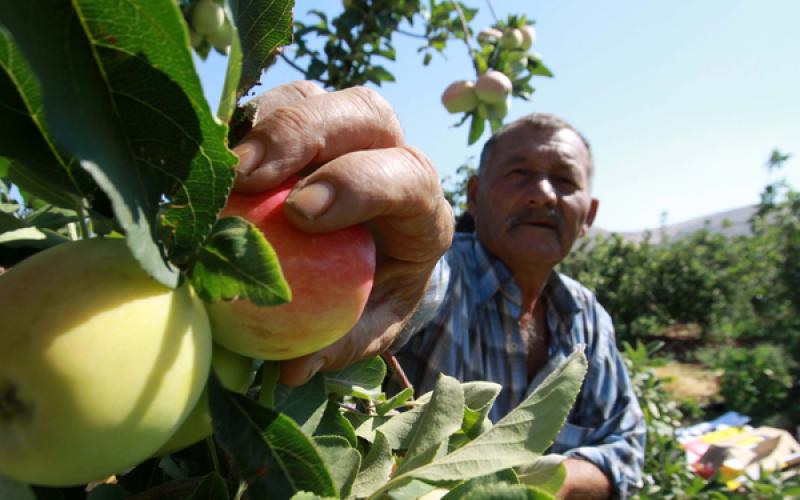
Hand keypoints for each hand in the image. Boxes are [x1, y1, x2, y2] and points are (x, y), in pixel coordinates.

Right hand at [232, 81, 453, 385]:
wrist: (382, 253)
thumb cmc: (378, 290)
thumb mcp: (372, 324)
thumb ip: (341, 344)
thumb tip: (291, 372)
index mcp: (422, 207)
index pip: (407, 177)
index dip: (356, 185)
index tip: (300, 213)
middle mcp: (390, 152)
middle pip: (363, 113)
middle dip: (303, 135)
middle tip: (247, 176)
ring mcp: (345, 129)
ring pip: (313, 97)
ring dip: (263, 124)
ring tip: (219, 168)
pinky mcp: (304, 120)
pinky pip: (271, 105)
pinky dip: (239, 126)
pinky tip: (208, 156)